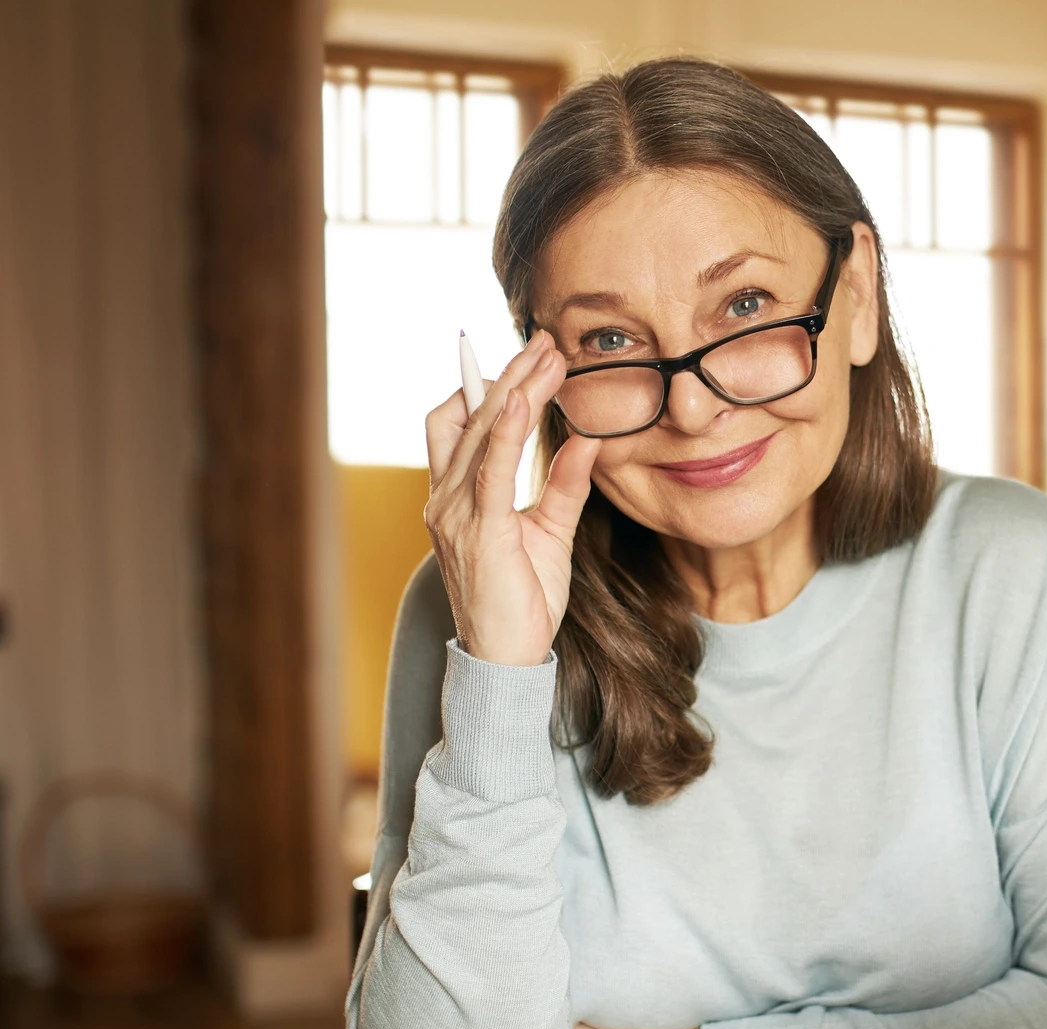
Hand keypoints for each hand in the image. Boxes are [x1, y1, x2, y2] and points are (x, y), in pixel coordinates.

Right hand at [423, 331, 601, 665]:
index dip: (490, 383)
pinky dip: (503, 432)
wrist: (505, 660)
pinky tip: (520, 403)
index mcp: (457, 496)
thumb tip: (589, 440)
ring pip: (478, 433)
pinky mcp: (477, 531)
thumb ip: (565, 486)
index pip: (463, 422)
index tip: (532, 354)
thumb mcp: (551, 532)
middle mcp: (446, 498)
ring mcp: (455, 513)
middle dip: (510, 374)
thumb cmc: (523, 601)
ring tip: (546, 358)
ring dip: (514, 390)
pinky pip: (489, 471)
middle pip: (471, 415)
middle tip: (546, 340)